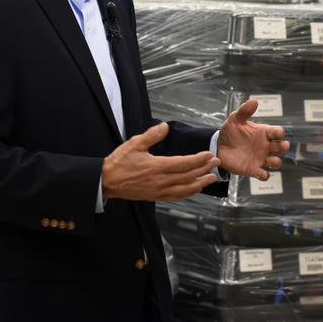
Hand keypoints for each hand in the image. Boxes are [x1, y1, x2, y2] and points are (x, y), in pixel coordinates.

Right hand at [102, 122, 219, 201]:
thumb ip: (151, 135)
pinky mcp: (156, 197)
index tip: (209, 155)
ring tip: (211, 178)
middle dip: (204, 169)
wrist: (107, 181)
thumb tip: (164, 126)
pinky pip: (176, 197)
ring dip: (200, 184)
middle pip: (188, 176)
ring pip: (185, 189)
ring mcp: (158, 191)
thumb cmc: (119, 162)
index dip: (198, 160)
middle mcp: (160, 181)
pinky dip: (188, 193)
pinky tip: (194, 189)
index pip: (183, 164)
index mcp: (156, 166)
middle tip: (216, 163)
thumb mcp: (134, 144)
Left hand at [218, 98, 290, 180]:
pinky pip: (264, 175)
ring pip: (276, 162)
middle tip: (281, 146)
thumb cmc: (230, 132)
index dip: (279, 133)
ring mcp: (260, 158)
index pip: (277, 132)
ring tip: (270, 161)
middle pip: (281, 147)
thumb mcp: (235, 119)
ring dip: (276, 162)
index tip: (277, 133)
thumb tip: (254, 100)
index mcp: (263, 133)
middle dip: (284, 147)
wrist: (219, 147)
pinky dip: (265, 175)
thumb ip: (244, 111)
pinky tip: (260, 172)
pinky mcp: (253, 169)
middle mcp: (265, 146)